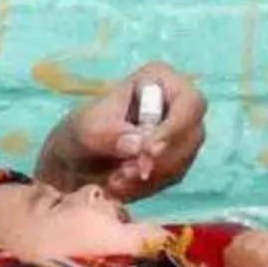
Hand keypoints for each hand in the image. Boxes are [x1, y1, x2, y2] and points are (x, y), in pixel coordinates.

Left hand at [36, 62, 208, 201]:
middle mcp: (178, 104)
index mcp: (160, 79)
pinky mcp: (177, 161)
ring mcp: (181, 134)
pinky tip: (120, 186)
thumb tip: (140, 146)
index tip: (148, 151)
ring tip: (114, 181)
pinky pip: (172, 178)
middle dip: (159, 161)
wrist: (75, 161)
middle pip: (192, 135)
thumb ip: (112, 135)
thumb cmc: (82, 132)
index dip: (175, 128)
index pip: (189, 102)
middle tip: (125, 174)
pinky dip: (145, 187)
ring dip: (149, 178)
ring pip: (183, 161)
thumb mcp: (88, 130)